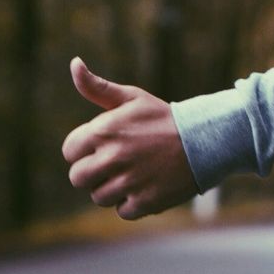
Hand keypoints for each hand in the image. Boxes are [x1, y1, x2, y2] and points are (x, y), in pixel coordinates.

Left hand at [61, 57, 198, 219]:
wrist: (204, 139)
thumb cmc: (162, 118)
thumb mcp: (131, 98)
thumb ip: (97, 87)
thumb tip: (74, 63)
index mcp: (103, 131)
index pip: (69, 151)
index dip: (83, 149)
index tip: (101, 146)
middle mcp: (112, 157)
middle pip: (78, 178)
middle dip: (92, 172)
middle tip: (114, 163)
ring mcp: (128, 182)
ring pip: (99, 197)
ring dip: (112, 188)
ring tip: (133, 173)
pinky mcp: (144, 202)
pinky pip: (122, 211)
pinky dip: (132, 203)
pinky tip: (146, 185)